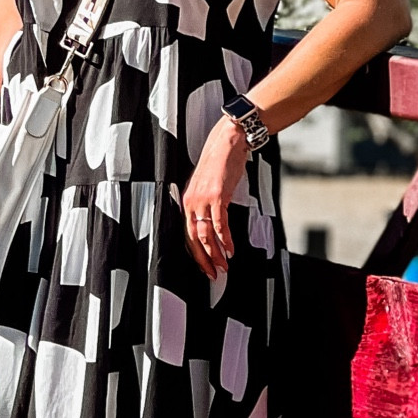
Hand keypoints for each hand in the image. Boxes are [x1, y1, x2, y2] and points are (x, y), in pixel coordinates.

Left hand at [182, 116, 250, 279]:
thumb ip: (205, 203)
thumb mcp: (206, 186)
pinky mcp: (217, 196)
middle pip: (194, 239)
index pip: (187, 234)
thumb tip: (211, 223)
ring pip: (206, 235)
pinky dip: (225, 239)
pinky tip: (230, 249)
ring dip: (216, 253)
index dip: (196, 254)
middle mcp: (191, 202)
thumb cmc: (219, 163)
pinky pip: (220, 224)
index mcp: (187, 201)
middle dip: (204, 260)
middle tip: (214, 274)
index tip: (205, 266)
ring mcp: (203, 200)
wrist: (227, 143)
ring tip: (224, 266)